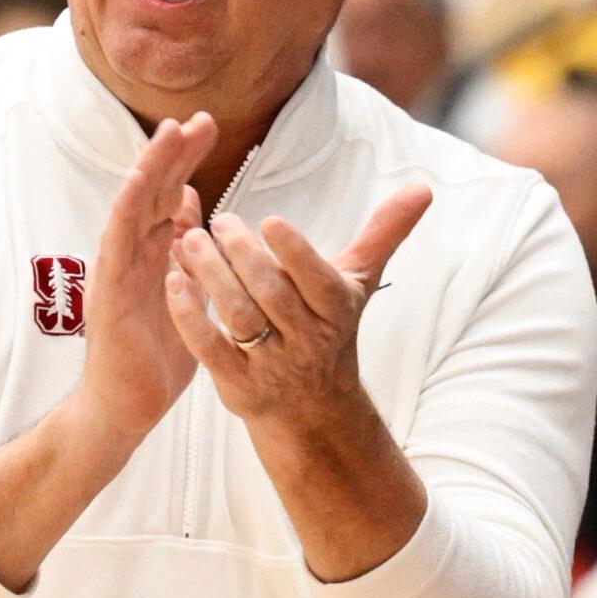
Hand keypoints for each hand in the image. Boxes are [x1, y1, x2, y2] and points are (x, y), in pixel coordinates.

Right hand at [76, 113, 217, 443]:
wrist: (127, 407)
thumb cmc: (156, 359)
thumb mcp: (186, 298)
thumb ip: (191, 257)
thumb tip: (198, 213)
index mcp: (153, 255)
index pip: (171, 196)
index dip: (187, 161)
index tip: (208, 127)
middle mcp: (131, 255)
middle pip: (153, 192)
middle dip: (173, 153)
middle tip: (198, 118)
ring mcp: (116, 269)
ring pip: (132, 207)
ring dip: (150, 169)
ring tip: (169, 134)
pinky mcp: (106, 289)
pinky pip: (115, 240)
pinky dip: (127, 208)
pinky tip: (141, 181)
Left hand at [165, 187, 432, 425]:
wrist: (314, 410)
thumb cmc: (329, 327)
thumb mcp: (357, 283)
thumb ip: (383, 233)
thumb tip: (423, 187)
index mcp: (336, 310)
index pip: (317, 279)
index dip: (294, 252)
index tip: (270, 221)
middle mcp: (308, 340)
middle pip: (272, 294)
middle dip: (243, 256)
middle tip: (219, 222)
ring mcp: (272, 366)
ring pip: (239, 317)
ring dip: (212, 278)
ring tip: (191, 242)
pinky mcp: (237, 386)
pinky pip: (209, 348)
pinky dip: (190, 316)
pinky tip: (173, 282)